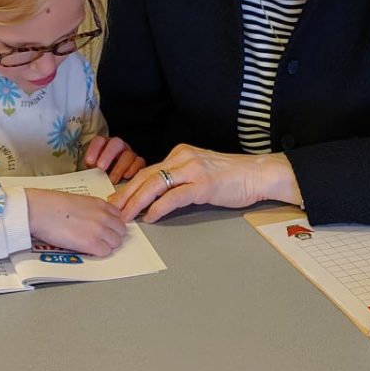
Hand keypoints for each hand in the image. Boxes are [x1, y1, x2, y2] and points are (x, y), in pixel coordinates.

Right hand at [26, 188, 128, 257]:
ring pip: (115, 243)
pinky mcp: (91, 243)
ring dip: (106, 245)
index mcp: (100, 204)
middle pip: (121, 231)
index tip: (107, 229)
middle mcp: (103, 216)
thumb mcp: (77, 201)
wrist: (39, 210)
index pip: (119, 217)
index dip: (112, 225)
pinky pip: (105, 252)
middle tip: (101, 240)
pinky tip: (88, 250)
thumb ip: (90, 209)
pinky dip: (98, 253)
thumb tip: (92, 218)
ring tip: (93, 246)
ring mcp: (99, 230)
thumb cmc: (50, 204)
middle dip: (112, 236)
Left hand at [84, 133, 144, 183]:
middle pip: (115, 143)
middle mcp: (118, 146)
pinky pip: (139, 162)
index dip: (94, 149)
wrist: (114, 182)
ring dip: (119, 167)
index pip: (99, 140)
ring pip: (128, 154)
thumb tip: (84, 177)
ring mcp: (130, 153)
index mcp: (104, 145)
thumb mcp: (94, 171)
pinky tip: (126, 177)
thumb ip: (90, 171)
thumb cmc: (102, 175)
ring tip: (112, 180)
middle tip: (101, 167)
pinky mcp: (139, 162)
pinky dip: (133, 169)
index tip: (89, 162)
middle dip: (107, 155)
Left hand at [109, 146, 298, 223]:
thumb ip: (180, 179)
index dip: (129, 187)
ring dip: (136, 202)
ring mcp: (193, 170)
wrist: (258, 174)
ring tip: (125, 216)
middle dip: (125, 194)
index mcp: (180, 154)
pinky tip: (150, 217)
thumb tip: (158, 196)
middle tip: (111, 210)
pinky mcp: (203, 185)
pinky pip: (174, 196)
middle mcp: (183, 158)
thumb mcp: (200, 172)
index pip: (147, 171)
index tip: (116, 201)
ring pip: (155, 184)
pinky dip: (159, 207)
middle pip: (145, 176)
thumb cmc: (232, 177)